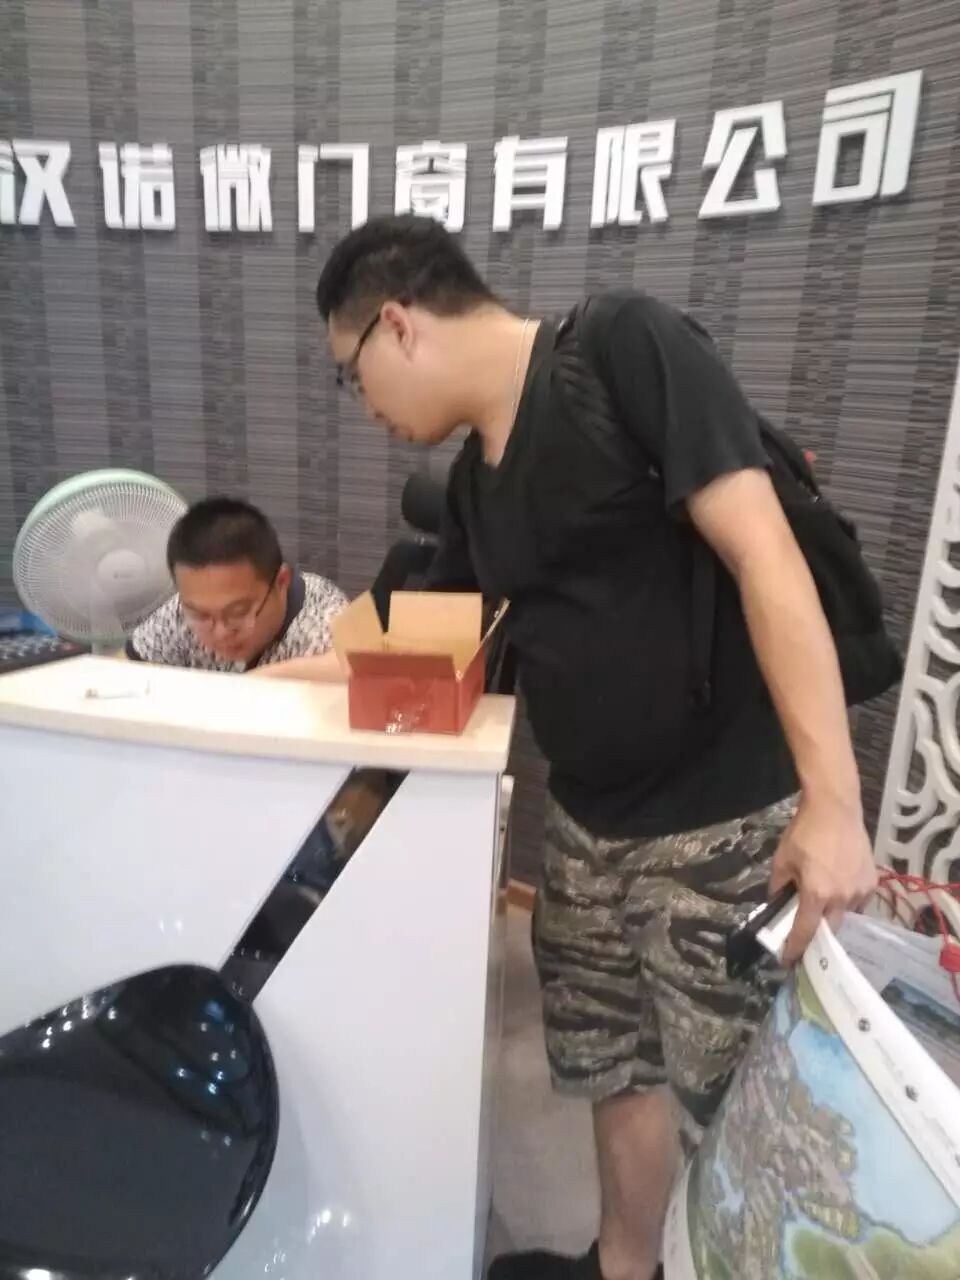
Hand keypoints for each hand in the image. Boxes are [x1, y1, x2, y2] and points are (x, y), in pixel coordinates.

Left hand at [769, 796, 876, 964]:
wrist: (835, 809)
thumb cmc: (804, 833)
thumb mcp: (782, 861)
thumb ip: (778, 887)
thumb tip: (776, 904)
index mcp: (817, 894)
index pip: (805, 932)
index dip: (795, 949)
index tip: (788, 962)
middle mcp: (842, 898)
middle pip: (830, 929)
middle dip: (817, 934)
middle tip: (806, 931)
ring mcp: (861, 890)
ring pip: (845, 915)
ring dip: (832, 913)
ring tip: (822, 899)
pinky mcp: (872, 881)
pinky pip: (857, 900)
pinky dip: (845, 899)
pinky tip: (837, 886)